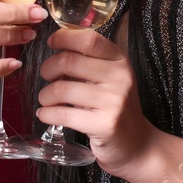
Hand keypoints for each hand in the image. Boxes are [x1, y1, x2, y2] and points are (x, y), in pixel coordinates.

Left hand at [36, 28, 158, 178]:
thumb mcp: (110, 78)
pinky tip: (45, 115)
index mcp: (120, 61)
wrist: (137, 144)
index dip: (64, 37)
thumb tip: (56, 48)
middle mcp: (120, 78)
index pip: (89, 40)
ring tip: (46, 100)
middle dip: (48, 68)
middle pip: (70, 61)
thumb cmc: (115, 107)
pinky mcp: (104, 125)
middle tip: (46, 76)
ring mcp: (114, 102)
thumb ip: (89, 62)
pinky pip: (64, 115)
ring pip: (62, 89)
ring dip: (45, 95)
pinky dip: (47, 114)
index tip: (51, 42)